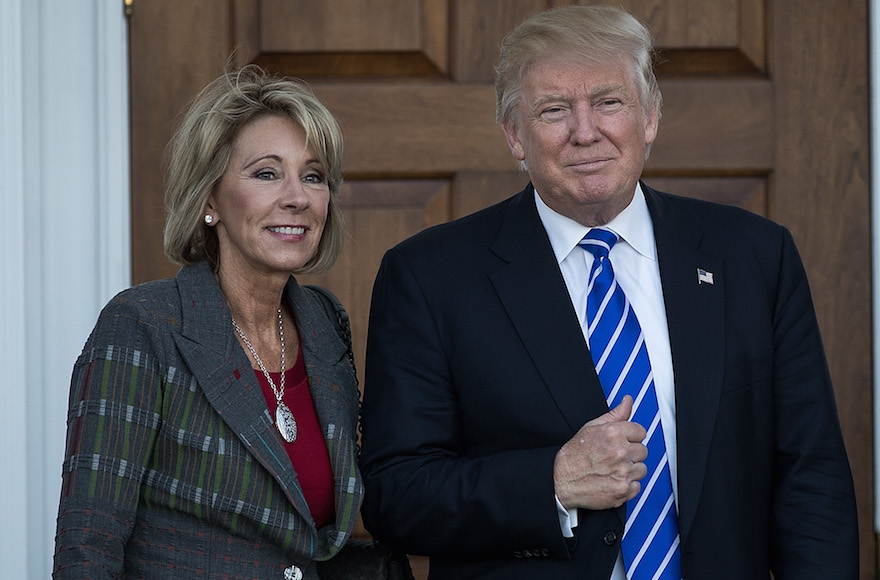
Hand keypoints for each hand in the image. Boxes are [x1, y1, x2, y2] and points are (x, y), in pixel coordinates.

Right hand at [553, 395, 647, 510]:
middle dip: (631, 453)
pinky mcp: (624, 490)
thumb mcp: (591, 428)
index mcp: (613, 433)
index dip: (631, 437)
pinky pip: (637, 486)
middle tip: (614, 456)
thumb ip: (615, 415)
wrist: (561, 481)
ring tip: (613, 469)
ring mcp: (623, 472)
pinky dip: (627, 486)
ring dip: (631, 470)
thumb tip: (627, 401)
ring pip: (642, 469)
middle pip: (643, 450)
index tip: (622, 442)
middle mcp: (620, 452)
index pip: (640, 431)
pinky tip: (613, 481)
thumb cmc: (574, 455)